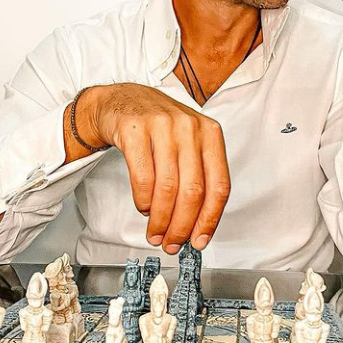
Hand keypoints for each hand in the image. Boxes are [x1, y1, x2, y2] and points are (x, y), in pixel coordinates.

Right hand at [89, 83, 230, 253]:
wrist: (123, 100)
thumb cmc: (159, 126)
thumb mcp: (188, 142)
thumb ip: (197, 176)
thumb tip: (197, 224)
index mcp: (210, 133)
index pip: (219, 185)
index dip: (210, 219)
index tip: (200, 240)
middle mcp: (189, 127)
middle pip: (193, 191)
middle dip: (182, 226)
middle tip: (172, 242)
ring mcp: (162, 126)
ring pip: (167, 188)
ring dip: (161, 219)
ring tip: (155, 231)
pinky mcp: (135, 130)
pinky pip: (142, 178)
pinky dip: (143, 201)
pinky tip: (143, 207)